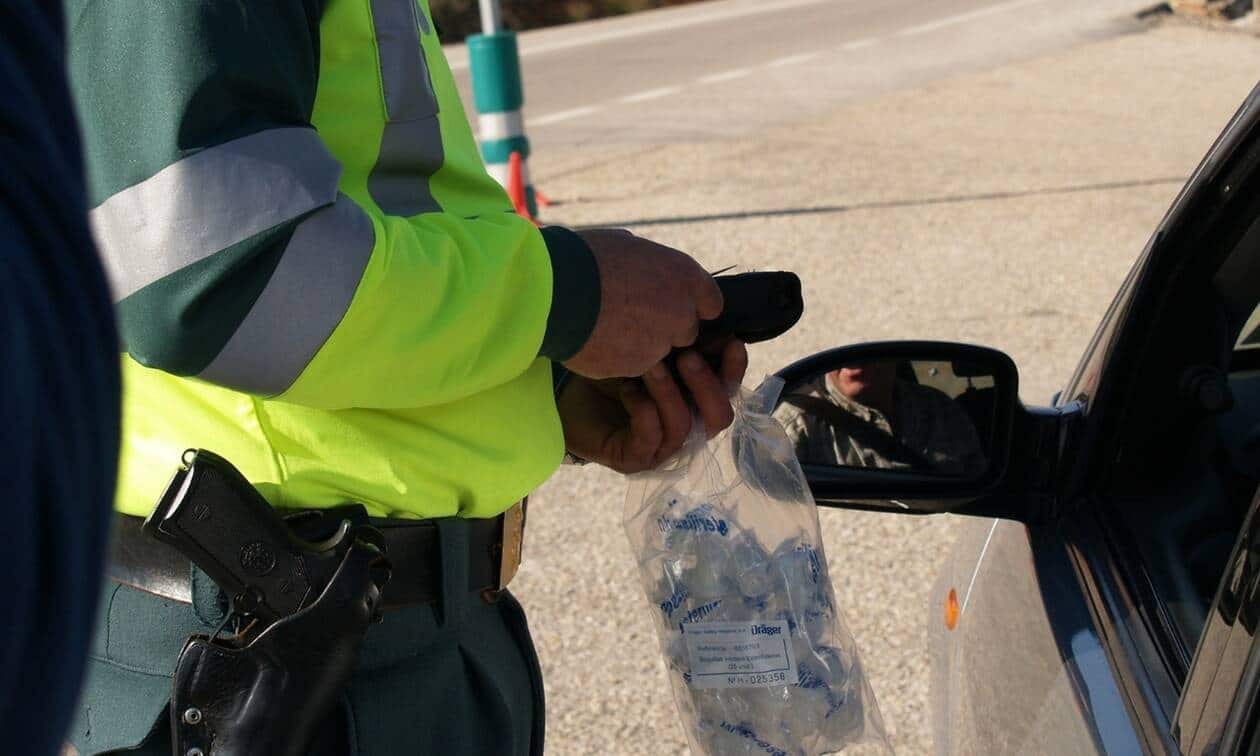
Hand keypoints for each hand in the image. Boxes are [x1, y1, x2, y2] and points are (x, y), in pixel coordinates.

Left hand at [557, 339, 748, 473]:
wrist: (566, 391)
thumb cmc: (612, 368)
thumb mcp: (652, 350)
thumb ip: (685, 342)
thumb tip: (717, 325)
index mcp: (696, 401)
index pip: (729, 391)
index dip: (735, 369)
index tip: (731, 342)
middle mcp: (686, 429)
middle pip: (719, 418)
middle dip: (708, 385)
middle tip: (686, 356)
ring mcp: (661, 449)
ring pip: (684, 427)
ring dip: (670, 393)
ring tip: (651, 366)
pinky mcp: (634, 459)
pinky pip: (650, 438)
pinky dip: (643, 409)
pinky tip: (627, 389)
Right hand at [563, 229, 722, 378]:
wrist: (554, 291)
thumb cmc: (585, 258)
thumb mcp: (628, 246)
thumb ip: (651, 266)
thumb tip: (647, 271)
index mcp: (685, 276)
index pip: (710, 302)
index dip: (689, 304)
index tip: (670, 303)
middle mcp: (681, 313)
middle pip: (685, 331)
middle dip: (664, 327)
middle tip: (630, 315)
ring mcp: (660, 344)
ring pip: (657, 351)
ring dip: (639, 344)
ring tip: (606, 325)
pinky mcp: (637, 367)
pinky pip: (632, 365)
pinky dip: (618, 357)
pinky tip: (595, 339)